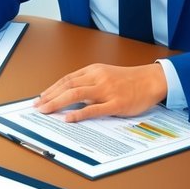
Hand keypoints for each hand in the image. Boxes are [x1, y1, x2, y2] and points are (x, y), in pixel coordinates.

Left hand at [34, 63, 167, 121]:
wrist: (152, 80)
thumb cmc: (129, 80)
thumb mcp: (106, 74)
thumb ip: (89, 82)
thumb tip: (69, 94)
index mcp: (94, 70)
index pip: (67, 79)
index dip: (51, 89)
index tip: (40, 97)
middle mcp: (98, 78)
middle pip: (67, 86)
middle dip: (49, 96)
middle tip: (37, 106)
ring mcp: (106, 90)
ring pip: (76, 94)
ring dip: (57, 103)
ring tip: (46, 110)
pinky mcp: (116, 103)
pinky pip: (93, 109)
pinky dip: (79, 113)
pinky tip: (68, 118)